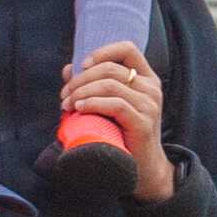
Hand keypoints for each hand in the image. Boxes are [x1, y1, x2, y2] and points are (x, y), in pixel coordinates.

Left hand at [63, 45, 174, 200]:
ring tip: (67, 105)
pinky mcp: (143, 122)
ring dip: (82, 92)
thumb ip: (91, 85)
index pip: (128, 49)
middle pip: (110, 69)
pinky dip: (92, 103)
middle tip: (65, 95)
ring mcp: (149, 105)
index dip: (103, 52)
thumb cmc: (123, 134)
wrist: (142, 168)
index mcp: (146, 78)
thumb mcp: (108, 105)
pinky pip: (115, 104)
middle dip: (81, 80)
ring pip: (110, 85)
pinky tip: (79, 109)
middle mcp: (151, 88)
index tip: (83, 65)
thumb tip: (68, 69)